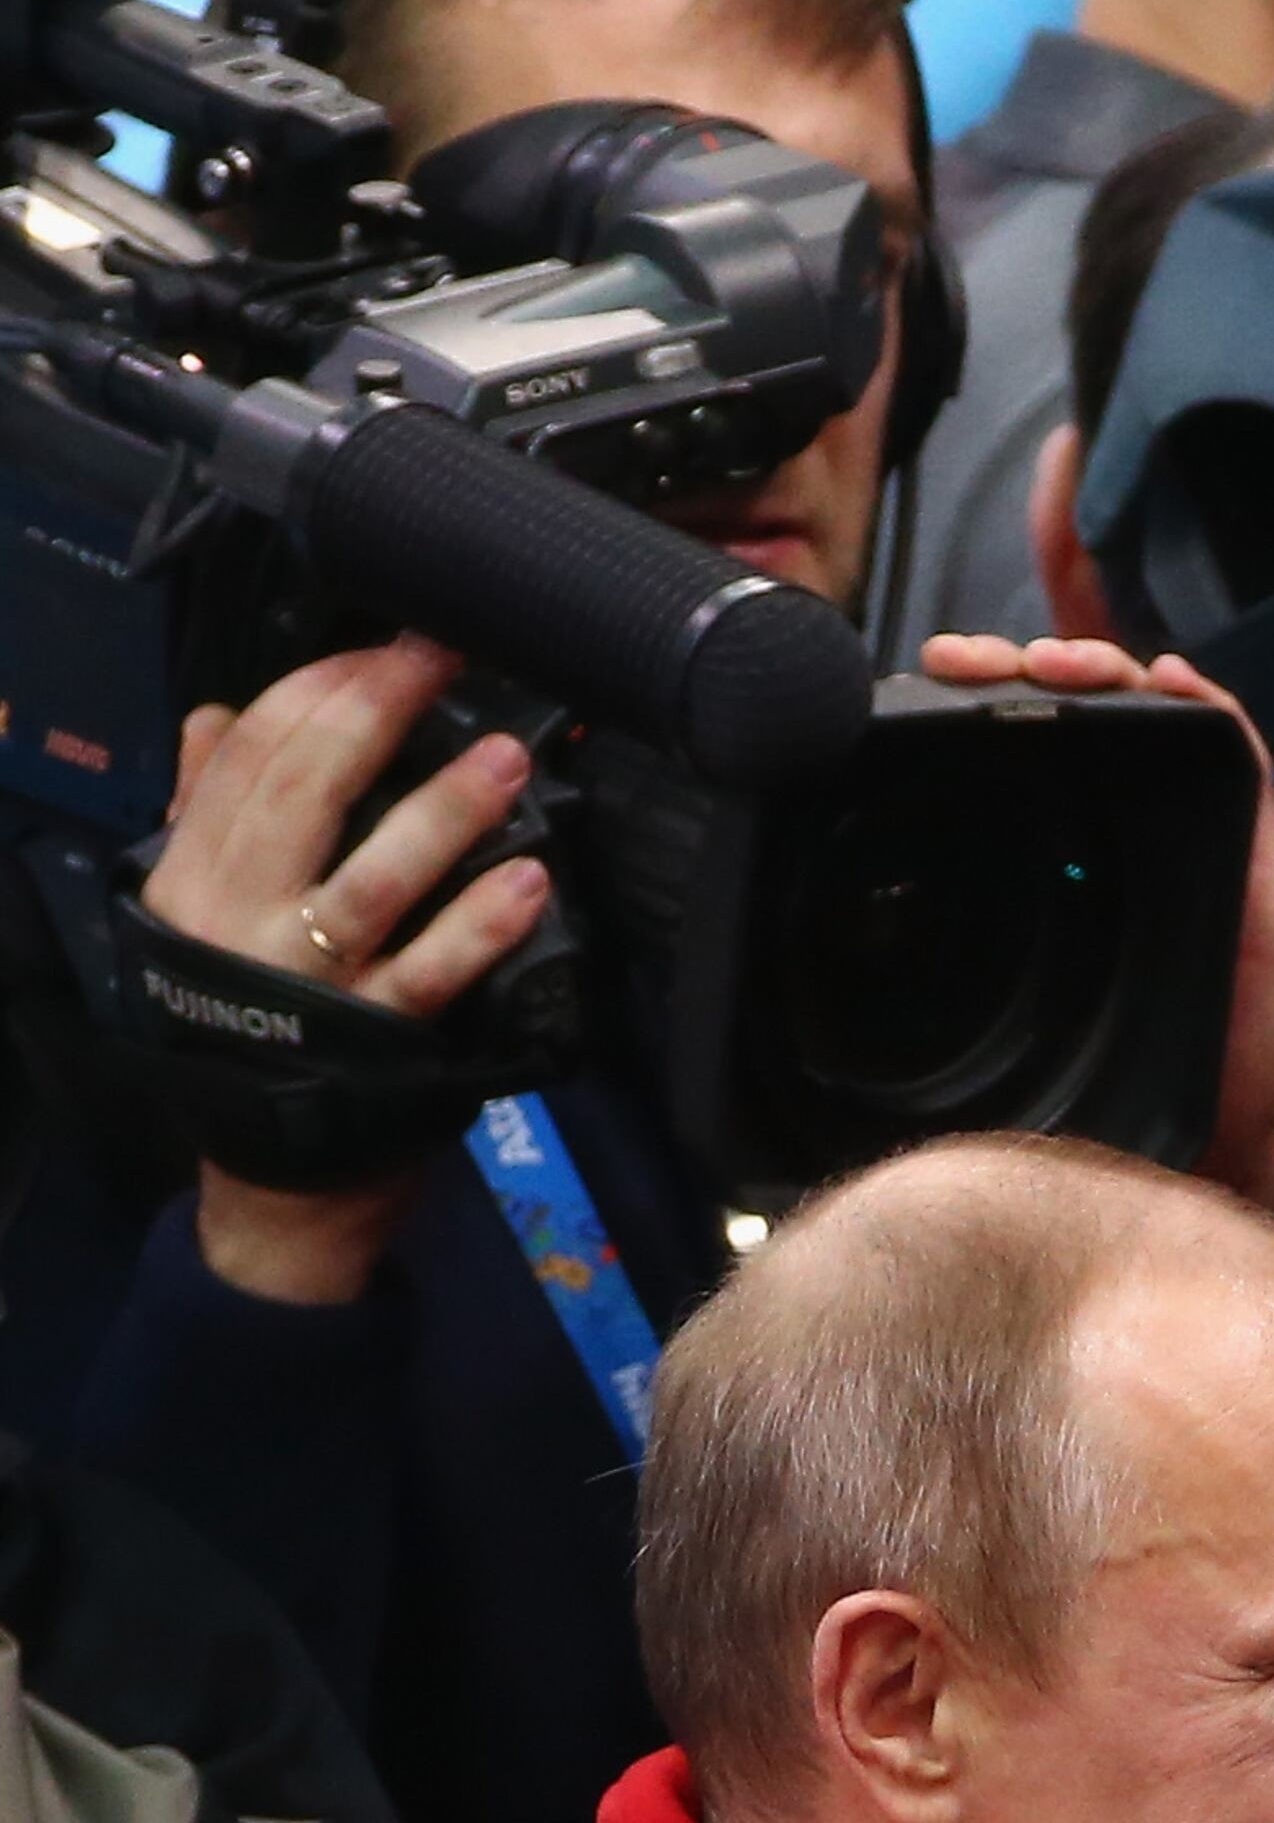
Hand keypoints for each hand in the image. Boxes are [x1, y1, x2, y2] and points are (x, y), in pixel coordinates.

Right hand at [145, 636, 548, 1304]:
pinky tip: (531, 881)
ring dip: (444, 811)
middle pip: (305, 795)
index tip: (382, 648)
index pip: (250, 757)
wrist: (270, 1175)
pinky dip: (481, 924)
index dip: (318, 691)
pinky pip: (434, 971)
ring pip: (374, 878)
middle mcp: (241, 921)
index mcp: (194, 876)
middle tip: (444, 658)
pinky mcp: (378, 1040)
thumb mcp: (201, 914)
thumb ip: (207, 812)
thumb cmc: (251, 1024)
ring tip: (508, 756)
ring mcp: (311, 982)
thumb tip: (218, 717)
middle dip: (375, 714)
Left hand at [921, 633, 1273, 1211]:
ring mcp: (1180, 833)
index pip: (1002, 754)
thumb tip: (807, 1005)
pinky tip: (1173, 682)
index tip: (910, 684)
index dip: (963, 702)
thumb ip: (918, 1004)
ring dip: (1100, 669)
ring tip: (1056, 663)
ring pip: (1142, 715)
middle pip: (1067, 714)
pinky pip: (1232, 756)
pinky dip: (1205, 707)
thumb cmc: (1103, 1083)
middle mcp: (1111, 832)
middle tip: (967, 664)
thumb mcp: (988, 1029)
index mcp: (1039, 859)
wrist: (1202, 1136)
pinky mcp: (1245, 848)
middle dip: (1015, 667)